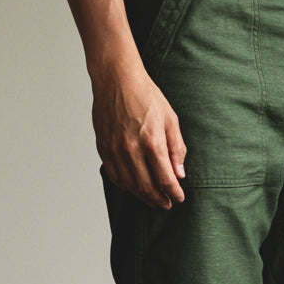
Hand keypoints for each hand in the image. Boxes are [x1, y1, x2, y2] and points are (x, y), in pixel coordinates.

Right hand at [92, 67, 186, 208]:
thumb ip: (176, 149)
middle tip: (167, 204)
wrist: (116, 79)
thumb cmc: (145, 95)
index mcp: (152, 142)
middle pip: (147, 187)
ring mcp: (114, 150)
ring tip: (152, 200)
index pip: (165, 179)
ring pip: (129, 185)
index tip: (179, 198)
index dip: (174, 193)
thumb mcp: (170, 119)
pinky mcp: (103, 148)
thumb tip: (179, 174)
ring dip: (142, 196)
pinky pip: (114, 176)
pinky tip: (134, 188)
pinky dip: (126, 186)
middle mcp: (131, 149)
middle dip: (159, 199)